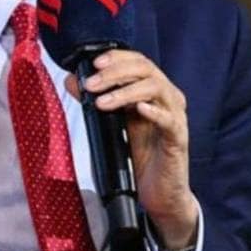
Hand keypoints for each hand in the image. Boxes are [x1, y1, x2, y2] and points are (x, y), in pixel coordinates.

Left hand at [64, 50, 197, 250]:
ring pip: (156, 89)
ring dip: (125, 91)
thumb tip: (72, 80)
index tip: (94, 63)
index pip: (138, 61)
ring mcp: (175, 117)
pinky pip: (170, 120)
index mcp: (154, 91)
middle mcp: (167, 98)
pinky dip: (154, 112)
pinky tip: (139, 110)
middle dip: (115, 73)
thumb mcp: (114, 125)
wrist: (159, 193)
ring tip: (102, 102)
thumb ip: (96, 100)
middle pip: (146, 70)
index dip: (117, 58)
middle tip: (91, 84)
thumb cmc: (140, 157)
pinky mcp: (178, 139)